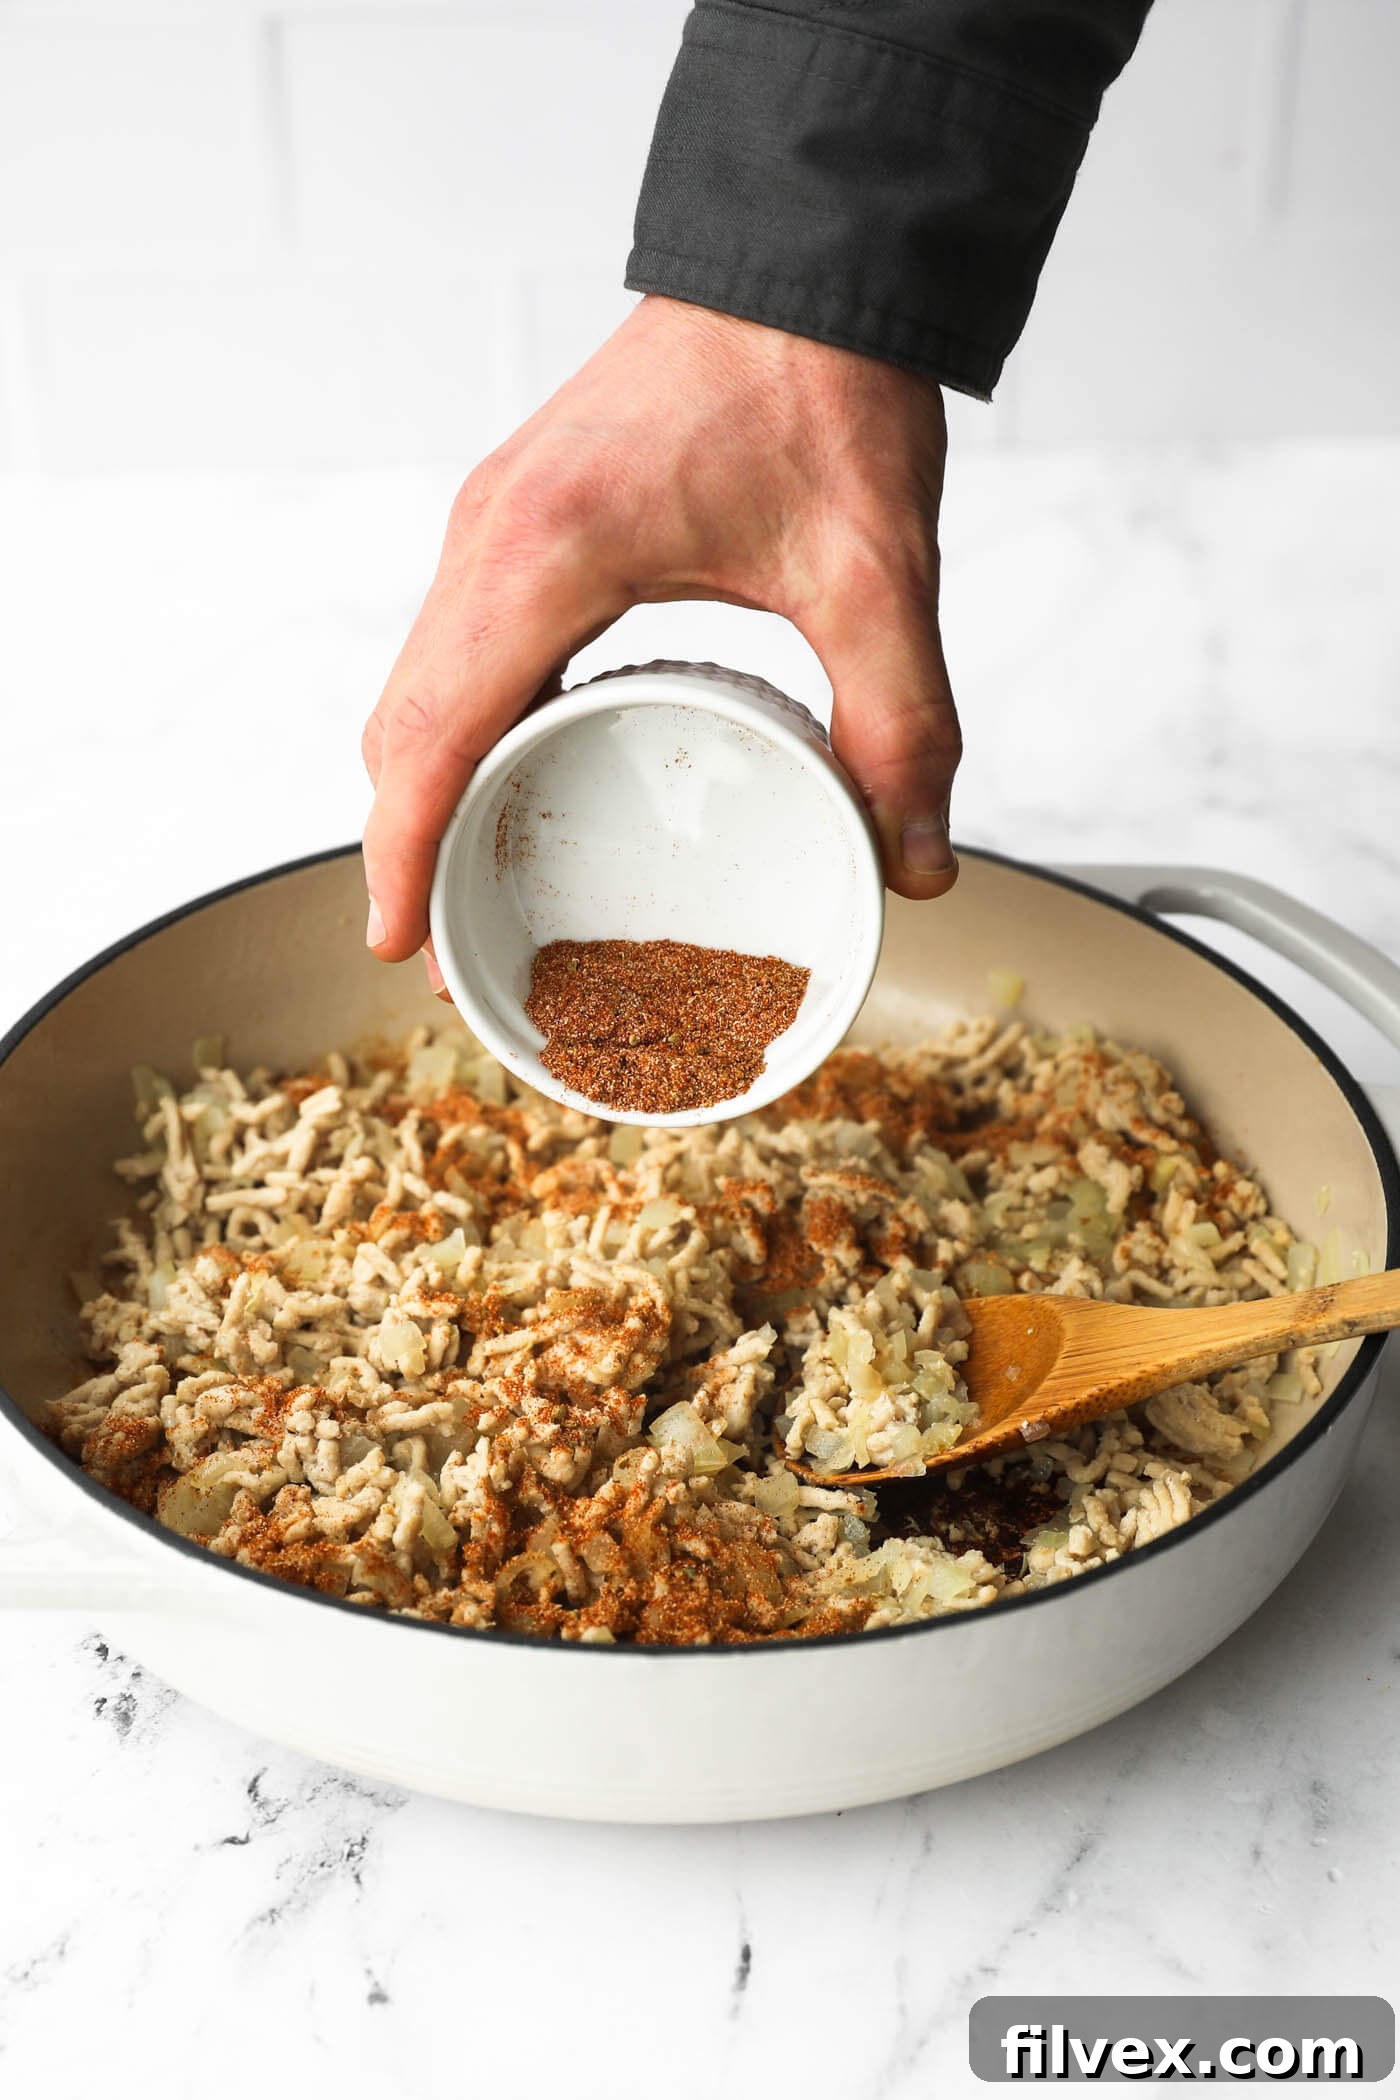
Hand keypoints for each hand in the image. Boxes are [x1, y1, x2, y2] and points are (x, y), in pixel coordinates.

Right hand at [361, 293, 961, 976]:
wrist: (806, 261)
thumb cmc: (821, 387)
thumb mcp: (876, 571)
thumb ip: (901, 725)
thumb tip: (916, 868)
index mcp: (543, 556)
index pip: (431, 736)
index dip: (401, 857)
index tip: (396, 948)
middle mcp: (489, 538)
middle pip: (404, 724)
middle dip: (408, 847)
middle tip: (448, 952)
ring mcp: (493, 522)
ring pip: (418, 686)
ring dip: (425, 789)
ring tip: (469, 889)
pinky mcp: (521, 517)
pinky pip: (457, 647)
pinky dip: (459, 731)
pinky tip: (512, 782)